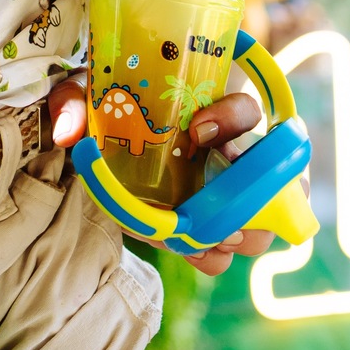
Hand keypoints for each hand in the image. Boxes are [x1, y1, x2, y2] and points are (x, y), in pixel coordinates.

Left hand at [49, 81, 277, 274]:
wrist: (102, 139)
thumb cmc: (108, 106)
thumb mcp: (88, 93)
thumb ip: (74, 101)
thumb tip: (69, 133)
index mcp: (214, 110)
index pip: (249, 110)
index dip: (234, 119)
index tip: (198, 131)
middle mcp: (236, 152)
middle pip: (279, 176)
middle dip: (257, 192)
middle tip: (215, 198)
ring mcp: (231, 194)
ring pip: (266, 220)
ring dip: (242, 230)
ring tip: (206, 235)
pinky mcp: (210, 225)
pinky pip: (229, 250)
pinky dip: (215, 255)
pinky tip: (192, 251)